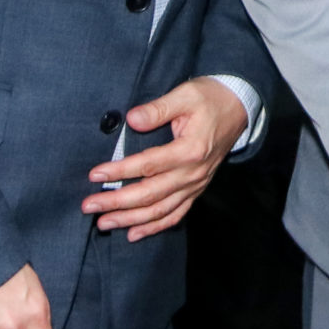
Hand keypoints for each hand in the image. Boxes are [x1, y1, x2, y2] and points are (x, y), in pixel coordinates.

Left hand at [83, 77, 250, 239]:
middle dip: (116, 202)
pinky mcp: (197, 189)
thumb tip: (131, 119)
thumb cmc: (210, 98)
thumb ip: (158, 108)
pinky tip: (134, 233)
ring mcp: (196, 184)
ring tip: (104, 223)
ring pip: (160, 210)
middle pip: (149, 194)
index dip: (119, 172)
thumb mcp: (185, 94)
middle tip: (89, 206)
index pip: (147, 165)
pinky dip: (155, 227)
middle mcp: (193, 173)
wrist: (240, 108)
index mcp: (190, 150)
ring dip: (131, 219)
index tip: (95, 175)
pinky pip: (176, 214)